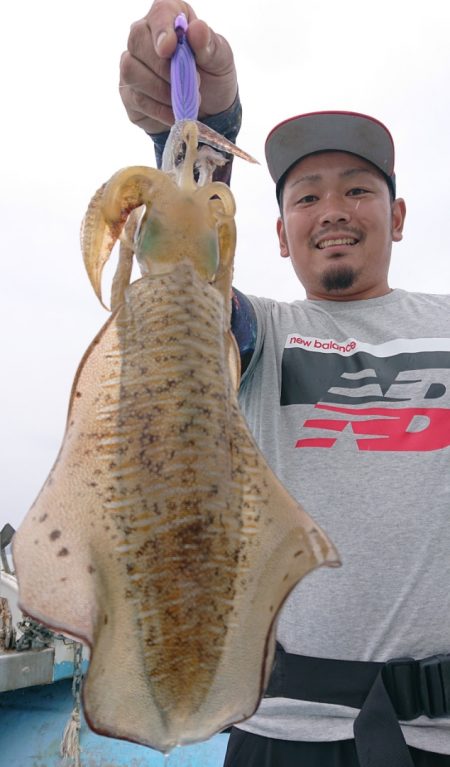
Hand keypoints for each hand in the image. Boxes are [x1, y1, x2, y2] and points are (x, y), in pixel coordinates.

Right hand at [119, 0, 237, 134]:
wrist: (209, 111)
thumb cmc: (213, 76)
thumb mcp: (221, 60)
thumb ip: (210, 45)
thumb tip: (197, 29)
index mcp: (170, 17)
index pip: (159, 13)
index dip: (162, 29)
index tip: (169, 49)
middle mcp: (144, 36)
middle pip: (137, 41)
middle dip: (164, 68)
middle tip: (192, 84)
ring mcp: (132, 64)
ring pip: (132, 72)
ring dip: (161, 91)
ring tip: (185, 100)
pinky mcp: (129, 93)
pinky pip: (136, 99)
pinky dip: (159, 109)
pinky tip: (174, 113)